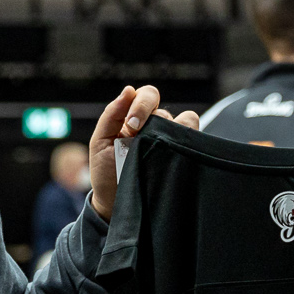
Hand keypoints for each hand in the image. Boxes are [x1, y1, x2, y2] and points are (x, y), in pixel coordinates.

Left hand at [88, 84, 199, 220]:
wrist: (114, 204)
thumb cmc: (106, 173)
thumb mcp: (100, 142)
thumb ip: (112, 115)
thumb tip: (128, 90)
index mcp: (135, 118)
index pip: (146, 95)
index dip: (140, 104)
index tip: (130, 125)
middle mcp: (156, 126)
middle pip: (164, 103)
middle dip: (146, 110)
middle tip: (134, 131)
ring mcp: (171, 140)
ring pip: (185, 119)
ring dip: (170, 127)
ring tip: (154, 147)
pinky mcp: (182, 156)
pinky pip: (193, 140)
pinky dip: (186, 141)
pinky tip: (170, 155)